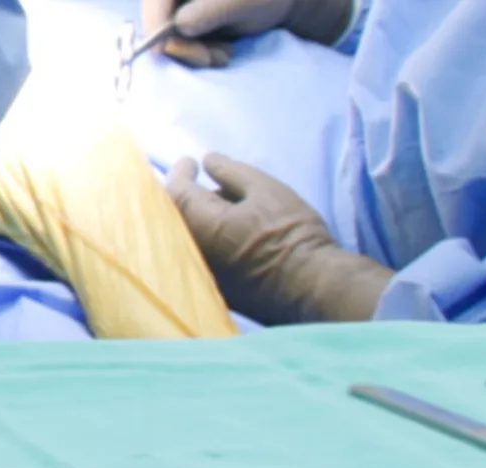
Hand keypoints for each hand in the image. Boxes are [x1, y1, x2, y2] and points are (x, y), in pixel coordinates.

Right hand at [138, 0, 354, 67]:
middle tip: (211, 60)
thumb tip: (179, 26)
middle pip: (158, 20)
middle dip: (182, 45)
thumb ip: (208, 12)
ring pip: (169, 36)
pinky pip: (182, 43)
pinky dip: (200, 53)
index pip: (156, 1)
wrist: (288, 3)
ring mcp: (183, 8)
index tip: (163, 51)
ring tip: (225, 54)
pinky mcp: (190, 22)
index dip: (154, 25)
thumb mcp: (243, 3)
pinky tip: (222, 52)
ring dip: (194, 52)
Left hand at [162, 154, 389, 323]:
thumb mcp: (265, 190)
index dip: (180, 173)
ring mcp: (200, 274)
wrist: (310, 287)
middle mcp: (190, 252)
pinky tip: (224, 233)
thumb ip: (231, 172)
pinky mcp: (213, 289)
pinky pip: (197, 258)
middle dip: (184, 197)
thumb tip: (208, 160)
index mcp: (200, 223)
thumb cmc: (290, 233)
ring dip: (194, 219)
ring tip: (222, 207)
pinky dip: (204, 240)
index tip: (190, 162)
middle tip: (200, 182)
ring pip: (185, 238)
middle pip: (174, 217)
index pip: (175, 191)